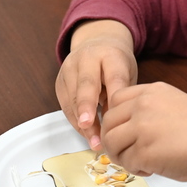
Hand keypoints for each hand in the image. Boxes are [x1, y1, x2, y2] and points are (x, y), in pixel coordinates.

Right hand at [56, 20, 136, 150]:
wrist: (96, 43)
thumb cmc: (115, 63)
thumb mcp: (127, 72)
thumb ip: (122, 94)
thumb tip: (117, 123)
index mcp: (109, 55)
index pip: (112, 76)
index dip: (111, 97)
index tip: (112, 117)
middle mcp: (86, 59)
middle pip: (86, 85)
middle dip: (86, 107)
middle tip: (88, 125)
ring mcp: (69, 70)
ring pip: (73, 99)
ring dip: (83, 123)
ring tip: (96, 143)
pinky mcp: (59, 83)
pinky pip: (66, 106)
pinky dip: (76, 122)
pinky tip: (88, 135)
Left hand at [100, 82, 186, 185]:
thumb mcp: (175, 105)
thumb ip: (150, 110)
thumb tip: (129, 129)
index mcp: (152, 91)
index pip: (116, 99)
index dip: (116, 118)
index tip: (123, 131)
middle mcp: (143, 105)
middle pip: (108, 121)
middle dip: (114, 140)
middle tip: (126, 152)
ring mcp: (141, 127)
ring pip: (111, 142)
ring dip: (122, 156)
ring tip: (140, 162)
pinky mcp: (143, 151)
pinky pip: (126, 162)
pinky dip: (136, 169)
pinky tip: (152, 169)